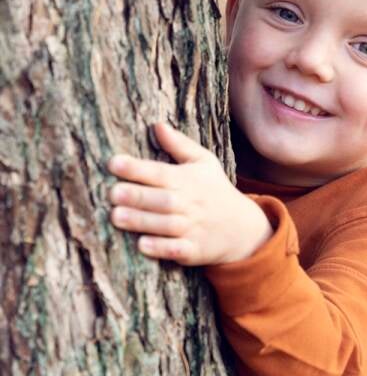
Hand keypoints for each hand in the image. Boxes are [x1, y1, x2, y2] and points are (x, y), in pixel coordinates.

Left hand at [107, 121, 271, 265]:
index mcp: (188, 180)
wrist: (244, 228)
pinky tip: (142, 245)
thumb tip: (156, 124)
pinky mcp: (195, 251)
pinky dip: (161, 248)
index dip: (137, 168)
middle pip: (161, 199)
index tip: (114, 163)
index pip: (160, 172)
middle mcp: (190, 204)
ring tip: (116, 217)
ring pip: (166, 225)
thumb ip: (179, 145)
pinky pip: (177, 250)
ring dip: (141, 221)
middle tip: (112, 193)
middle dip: (137, 196)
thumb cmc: (216, 191)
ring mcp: (193, 229)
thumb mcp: (204, 163)